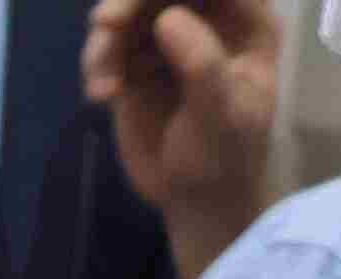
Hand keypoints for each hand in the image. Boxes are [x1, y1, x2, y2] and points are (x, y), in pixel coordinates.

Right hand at [82, 0, 282, 270]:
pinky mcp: (134, 63)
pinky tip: (99, 95)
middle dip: (129, 3)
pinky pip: (107, 45)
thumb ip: (201, 62)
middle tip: (107, 24)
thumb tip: (167, 17)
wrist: (199, 197)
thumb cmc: (226, 154)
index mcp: (243, 19)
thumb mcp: (222, 112)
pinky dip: (96, 64)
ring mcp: (167, 39)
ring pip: (127, 13)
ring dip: (106, 40)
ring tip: (103, 84)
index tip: (147, 7)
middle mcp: (204, 18)